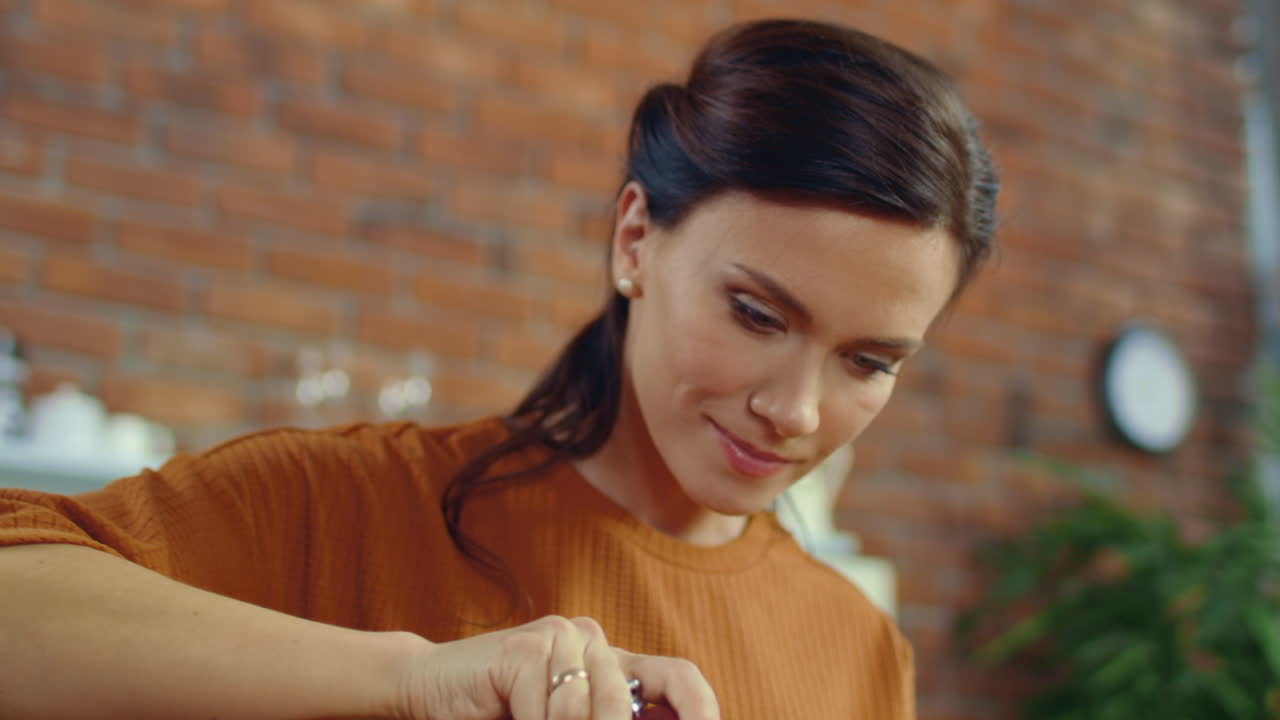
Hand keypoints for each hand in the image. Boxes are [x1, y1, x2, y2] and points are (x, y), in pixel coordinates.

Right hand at [393, 615, 718, 719]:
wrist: (428, 688)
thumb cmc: (499, 714)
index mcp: (612, 662)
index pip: (679, 677)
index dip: (702, 708)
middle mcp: (593, 641)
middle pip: (622, 710)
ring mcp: (561, 637)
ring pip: (585, 715)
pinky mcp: (527, 647)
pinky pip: (547, 712)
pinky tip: (507, 716)